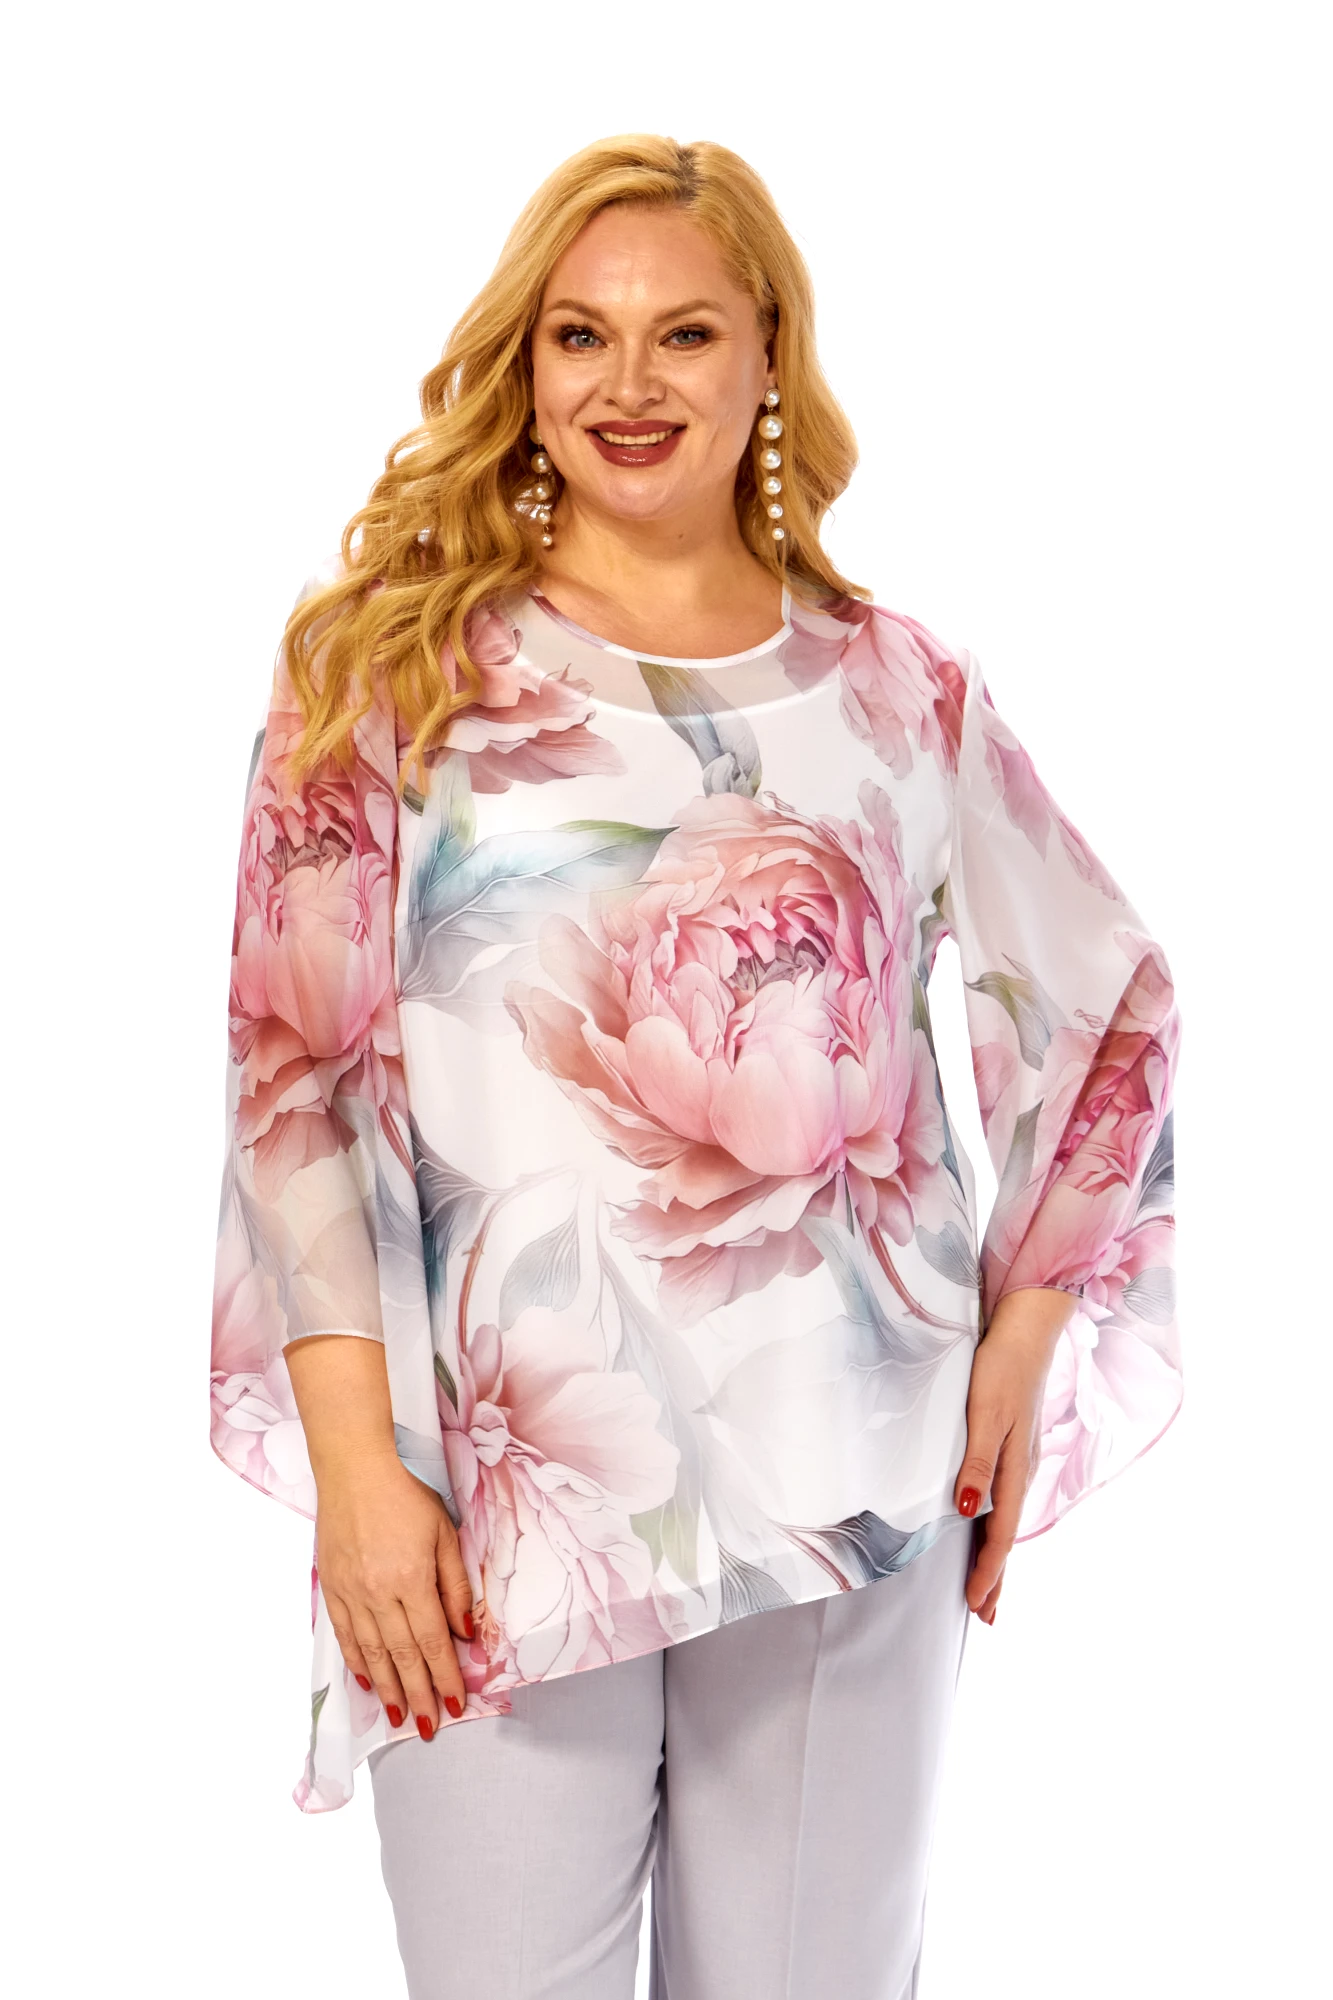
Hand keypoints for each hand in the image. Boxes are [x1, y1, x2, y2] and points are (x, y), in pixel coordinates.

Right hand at [314, 1451, 475, 1738]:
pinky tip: (367, 1681)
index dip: (445, 1677)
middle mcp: (380, 1593)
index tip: (456, 1704)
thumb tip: (465, 1631)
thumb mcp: (445, 1532)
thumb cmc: (408, 1491)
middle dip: (418, 1696)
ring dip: (387, 1689)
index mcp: (413, 1579)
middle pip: (402, 1656)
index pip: (433, 1642)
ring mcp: (351, 1592)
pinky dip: (356, 1661)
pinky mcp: (331, 1587)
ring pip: (371, 1653)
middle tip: (428, 1728)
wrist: (354, 1466)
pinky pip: (344, 1635)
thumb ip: (456, 1584)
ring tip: (398, 1717)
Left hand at [952, 1287, 1076, 1624]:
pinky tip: (992, 1525)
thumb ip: (977, 1463)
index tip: (976, 1603)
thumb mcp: (985, 1414)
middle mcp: (1022, 1469)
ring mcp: (1021, 1457)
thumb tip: (967, 1512)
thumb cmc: (1003, 1368)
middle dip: (997, 1576)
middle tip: (986, 1615)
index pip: (1002, 1533)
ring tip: (989, 1586)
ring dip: (998, 1554)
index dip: (989, 1570)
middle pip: (1009, 1534)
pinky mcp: (1016, 1443)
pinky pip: (1007, 1498)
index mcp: (1016, 1468)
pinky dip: (999, 1525)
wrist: (1028, 1329)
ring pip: (1008, 1518)